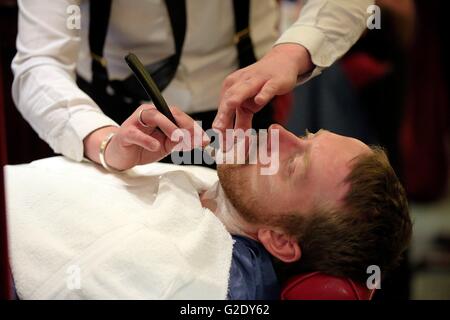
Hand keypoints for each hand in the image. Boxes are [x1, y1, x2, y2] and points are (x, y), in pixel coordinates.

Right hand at [84, 105, 208, 170]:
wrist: (121, 156)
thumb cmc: (143, 147)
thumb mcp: (165, 145)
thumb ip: (179, 142)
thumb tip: (198, 141)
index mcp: (160, 115)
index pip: (179, 115)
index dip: (193, 126)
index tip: (204, 138)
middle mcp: (148, 114)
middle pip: (169, 112)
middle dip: (185, 124)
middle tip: (195, 137)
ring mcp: (136, 122)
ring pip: (154, 116)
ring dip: (169, 126)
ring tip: (179, 138)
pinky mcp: (125, 133)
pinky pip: (137, 134)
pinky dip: (147, 140)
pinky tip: (155, 146)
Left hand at [213, 43, 313, 132]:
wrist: (282, 62)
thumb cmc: (261, 85)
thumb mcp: (251, 105)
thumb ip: (242, 120)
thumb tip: (234, 139)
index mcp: (232, 87)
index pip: (223, 107)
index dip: (220, 122)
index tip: (217, 138)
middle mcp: (241, 82)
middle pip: (230, 98)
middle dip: (223, 114)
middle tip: (218, 129)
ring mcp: (258, 80)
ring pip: (245, 89)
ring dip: (237, 98)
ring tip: (229, 106)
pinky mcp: (274, 80)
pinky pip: (267, 87)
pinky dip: (263, 93)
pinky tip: (259, 100)